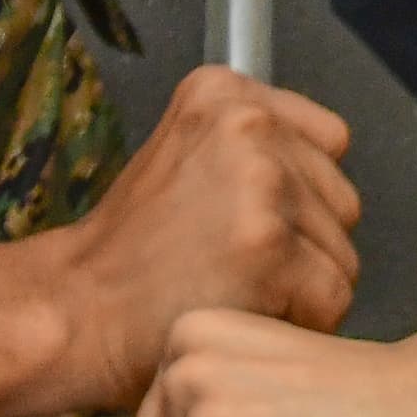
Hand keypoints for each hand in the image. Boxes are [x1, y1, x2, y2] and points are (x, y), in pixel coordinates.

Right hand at [51, 67, 361, 413]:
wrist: (73, 312)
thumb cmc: (130, 255)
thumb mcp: (182, 155)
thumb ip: (254, 146)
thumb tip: (327, 172)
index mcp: (222, 91)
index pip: (330, 143)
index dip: (300, 199)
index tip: (247, 227)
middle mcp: (246, 122)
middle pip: (341, 201)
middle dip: (305, 246)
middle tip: (235, 268)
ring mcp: (259, 180)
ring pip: (342, 254)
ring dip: (302, 289)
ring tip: (235, 291)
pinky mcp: (269, 244)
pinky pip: (333, 298)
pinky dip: (300, 325)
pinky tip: (244, 316)